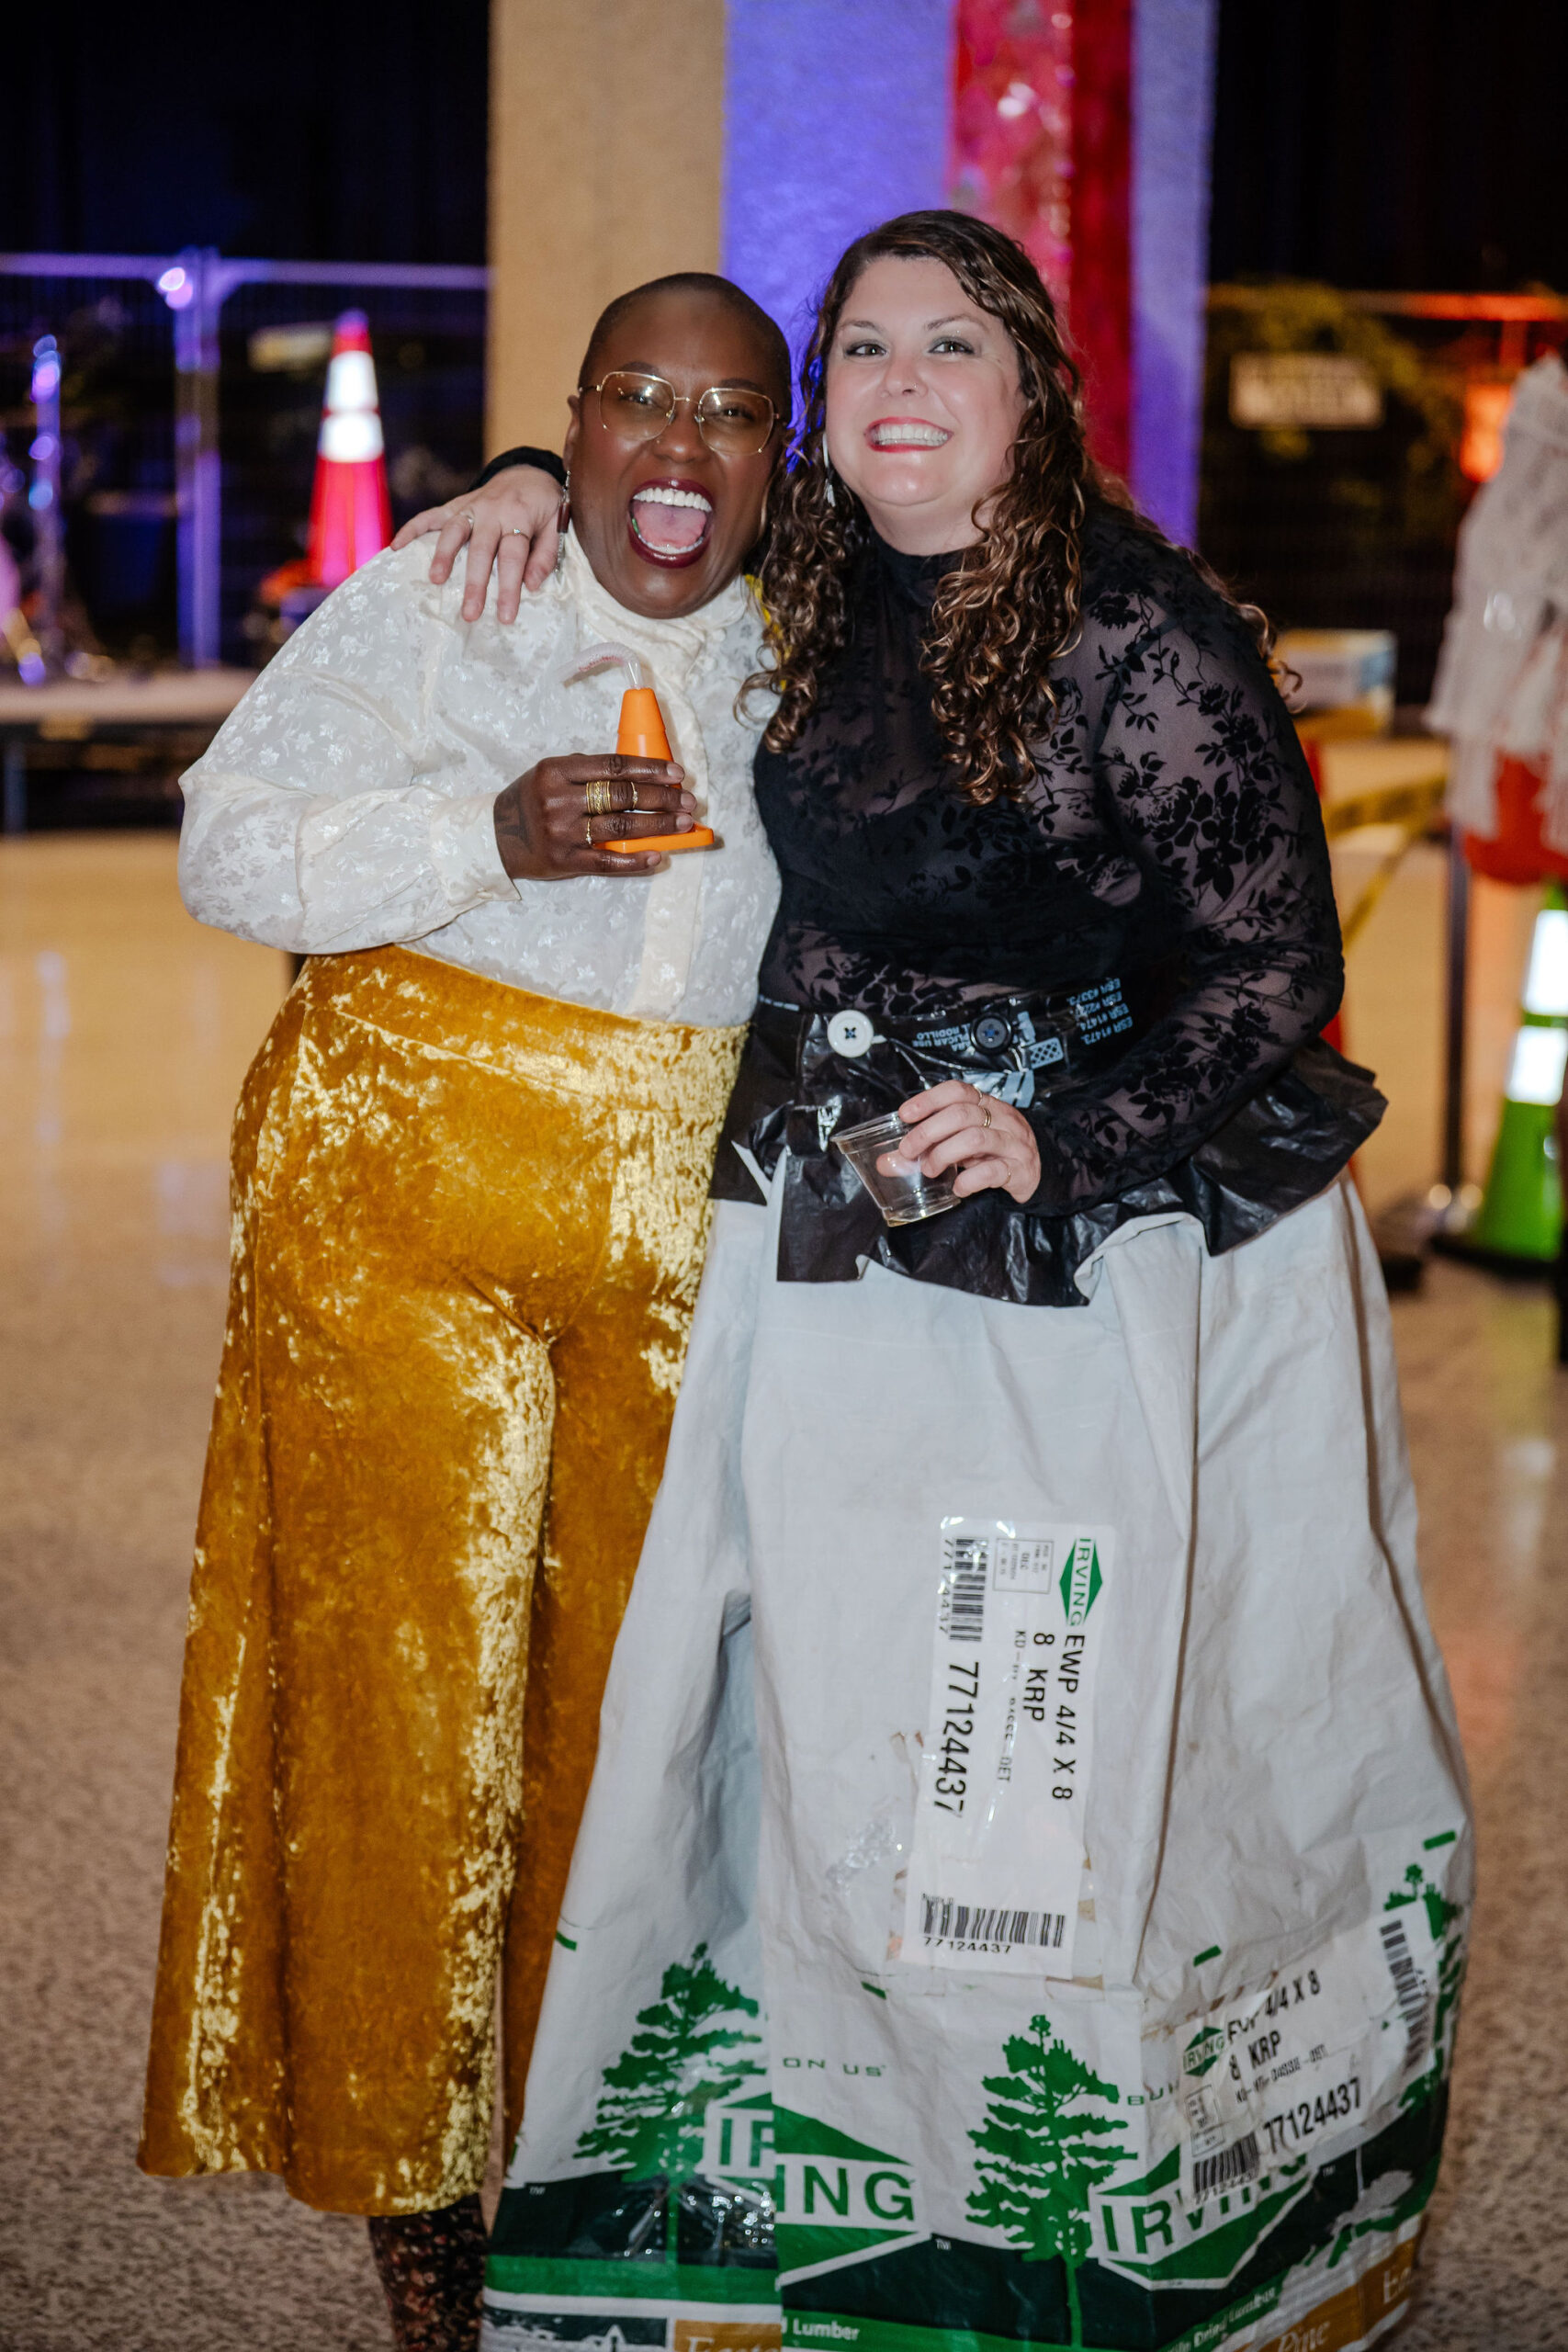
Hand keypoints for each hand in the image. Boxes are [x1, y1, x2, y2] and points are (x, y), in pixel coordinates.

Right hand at [390, 466, 565, 622]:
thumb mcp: (557, 525)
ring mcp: (470, 507)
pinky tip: (396, 547)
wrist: (528, 473)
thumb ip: (546, 554)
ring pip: (453, 531)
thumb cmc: (544, 506)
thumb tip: (532, 585)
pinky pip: (430, 516)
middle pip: (480, 549)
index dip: (509, 587)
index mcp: (519, 516)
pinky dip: (412, 529)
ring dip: (442, 555)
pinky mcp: (455, 505)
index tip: (505, 617)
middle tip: (470, 613)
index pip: (512, 557)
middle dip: (474, 583)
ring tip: (436, 581)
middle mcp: (490, 511)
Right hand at [494, 754, 694, 879]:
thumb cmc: (532, 800)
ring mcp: (562, 832)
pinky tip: (658, 856)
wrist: (497, 837)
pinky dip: (635, 860)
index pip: (613, 766)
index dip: (649, 769)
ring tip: (683, 823)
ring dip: (658, 825)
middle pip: (622, 796)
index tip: (676, 773)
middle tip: (688, 800)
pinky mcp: (565, 860)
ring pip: (621, 826)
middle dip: (662, 797)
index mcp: (557, 771)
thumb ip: (587, 770)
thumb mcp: (551, 774)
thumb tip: (640, 771)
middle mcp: (559, 801)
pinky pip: (607, 861)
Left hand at [892, 1080, 1041, 1204]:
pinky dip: (969, 1180)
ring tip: (929, 1169)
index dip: (929, 1099)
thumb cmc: (992, 1152)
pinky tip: (957, 1187)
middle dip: (928, 1131)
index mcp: (987, 1105)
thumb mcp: (961, 1142)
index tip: (905, 1114)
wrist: (1035, 1172)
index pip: (958, 1090)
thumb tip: (886, 1163)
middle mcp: (1002, 1119)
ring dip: (944, 1154)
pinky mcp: (1019, 1169)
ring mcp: (1013, 1143)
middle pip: (962, 1114)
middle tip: (908, 1150)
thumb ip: (928, 1148)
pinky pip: (992, 1171)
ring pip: (976, 1139)